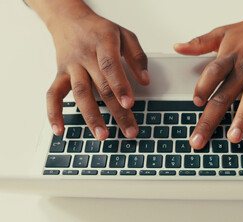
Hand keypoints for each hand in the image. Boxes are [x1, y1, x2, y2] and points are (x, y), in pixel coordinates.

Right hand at [46, 3, 148, 139]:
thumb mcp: (125, 34)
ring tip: (102, 135)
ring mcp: (72, 67)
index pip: (110, 66)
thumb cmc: (100, 30)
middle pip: (101, 87)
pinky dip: (54, 113)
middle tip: (129, 131)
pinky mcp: (60, 74)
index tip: (129, 104)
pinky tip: (60, 130)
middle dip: (116, 111)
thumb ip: (137, 56)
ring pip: (80, 94)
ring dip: (91, 116)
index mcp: (103, 43)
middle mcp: (86, 56)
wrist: (69, 20)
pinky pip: (53, 95)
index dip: (120, 86)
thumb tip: (145, 80)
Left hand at [174, 1, 242, 148]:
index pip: (213, 72)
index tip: (195, 103)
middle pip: (225, 94)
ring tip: (233, 137)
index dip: (203, 86)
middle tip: (200, 139)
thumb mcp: (221, 33)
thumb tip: (178, 47)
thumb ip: (198, 43)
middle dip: (211, 119)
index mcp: (229, 57)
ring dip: (242, 118)